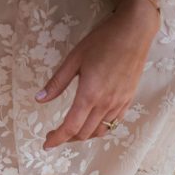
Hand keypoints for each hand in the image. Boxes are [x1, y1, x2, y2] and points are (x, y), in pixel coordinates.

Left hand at [37, 0, 160, 149]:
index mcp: (89, 94)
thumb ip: (57, 83)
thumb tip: (39, 99)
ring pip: (99, 131)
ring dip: (82, 135)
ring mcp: (119, 103)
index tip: (46, 144)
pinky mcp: (128, 99)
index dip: (57, 139)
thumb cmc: (103, 40)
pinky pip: (113, 123)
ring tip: (71, 130)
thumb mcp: (74, 59)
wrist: (135, 30)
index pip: (70, 127)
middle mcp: (106, 103)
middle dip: (66, 138)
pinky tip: (92, 123)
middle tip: (54, 134)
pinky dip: (99, 129)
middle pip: (83, 133)